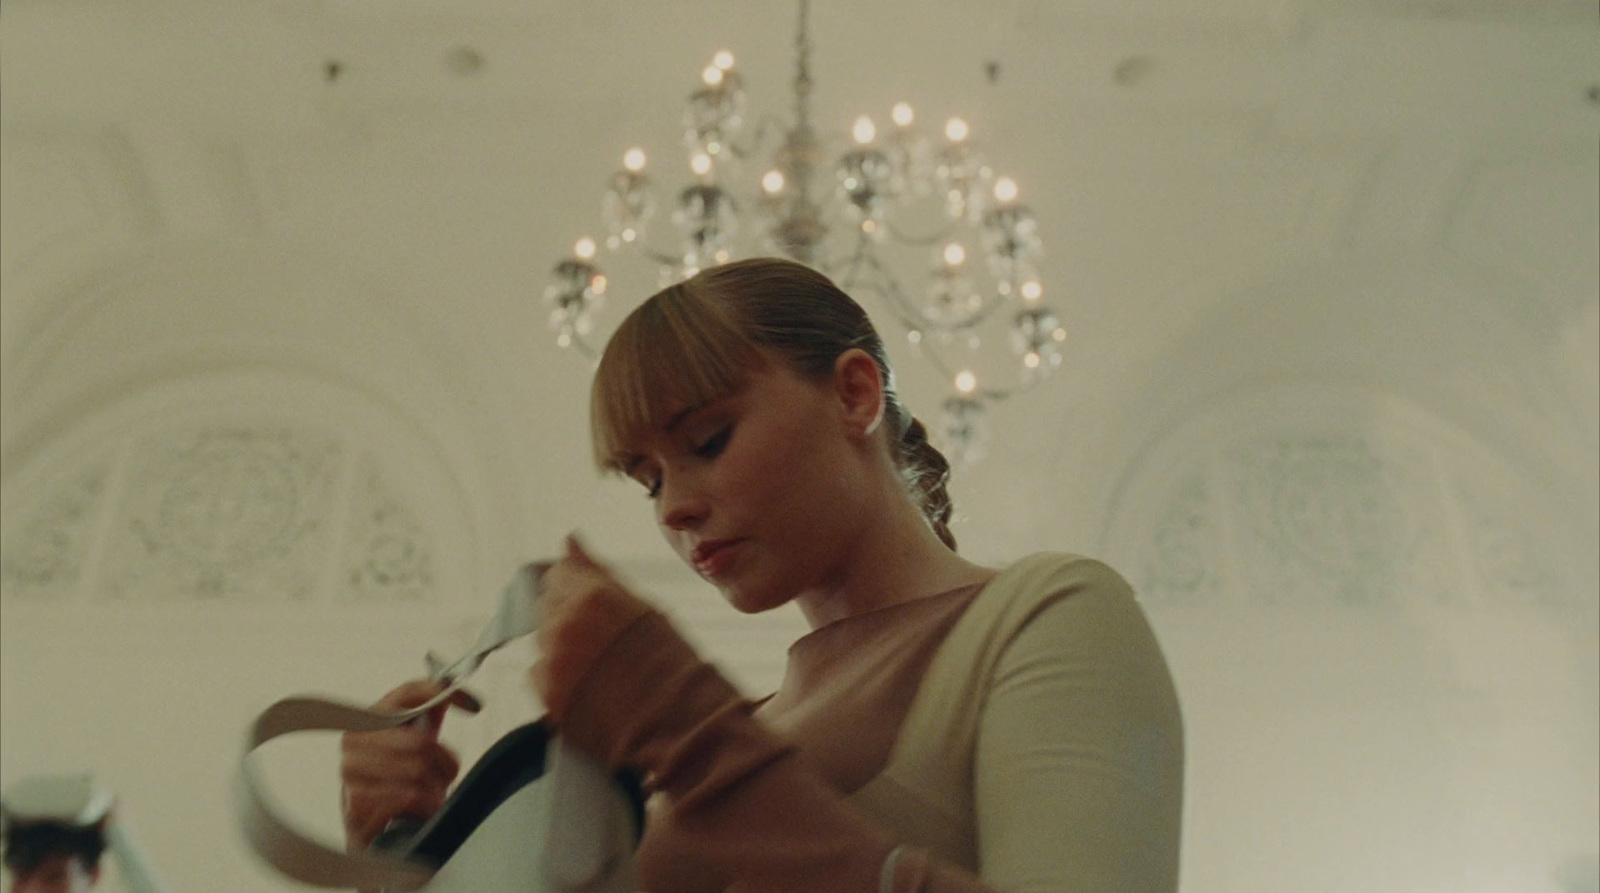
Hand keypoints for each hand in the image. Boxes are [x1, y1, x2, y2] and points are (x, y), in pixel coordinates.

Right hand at [339, 679, 479, 851]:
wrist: (376, 829)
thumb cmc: (398, 779)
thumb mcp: (413, 740)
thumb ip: (429, 709)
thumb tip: (450, 684)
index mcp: (365, 718)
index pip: (409, 692)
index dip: (442, 694)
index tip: (474, 706)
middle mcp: (351, 742)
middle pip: (421, 741)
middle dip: (442, 763)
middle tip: (442, 776)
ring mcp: (348, 774)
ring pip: (417, 771)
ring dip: (434, 788)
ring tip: (429, 796)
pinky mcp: (353, 808)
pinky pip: (407, 797)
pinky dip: (421, 806)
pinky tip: (416, 810)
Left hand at [531, 534, 656, 722]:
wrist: (677, 723)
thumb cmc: (668, 661)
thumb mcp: (641, 606)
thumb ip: (598, 571)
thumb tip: (568, 539)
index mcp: (593, 596)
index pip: (559, 574)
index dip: (576, 588)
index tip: (594, 606)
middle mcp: (566, 624)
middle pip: (546, 605)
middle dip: (566, 616)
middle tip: (600, 641)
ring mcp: (554, 661)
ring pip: (542, 640)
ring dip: (561, 648)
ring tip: (598, 668)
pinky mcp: (546, 694)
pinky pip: (537, 673)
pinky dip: (556, 678)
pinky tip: (587, 687)